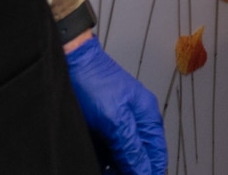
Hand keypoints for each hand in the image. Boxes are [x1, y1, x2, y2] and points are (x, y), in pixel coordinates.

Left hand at [66, 33, 167, 174]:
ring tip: (103, 171)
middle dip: (129, 171)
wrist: (70, 63)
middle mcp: (136, 122)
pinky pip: (108, 150)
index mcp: (148, 118)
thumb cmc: (93, 83)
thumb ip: (130, 147)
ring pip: (123, 156)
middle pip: (141, 158)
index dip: (149, 172)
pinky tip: (95, 162)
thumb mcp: (115, 119)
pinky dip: (103, 160)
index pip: (157, 156)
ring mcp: (120, 124)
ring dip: (115, 167)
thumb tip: (144, 171)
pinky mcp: (103, 126)